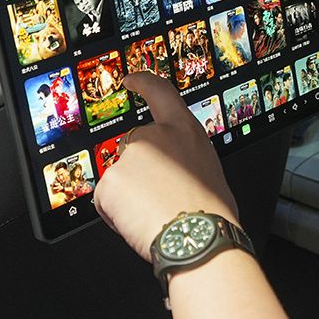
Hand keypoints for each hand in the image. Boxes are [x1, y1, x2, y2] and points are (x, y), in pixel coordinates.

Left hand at [93, 72, 238, 260]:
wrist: (198, 238)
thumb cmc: (212, 213)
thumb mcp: (209, 170)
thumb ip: (186, 159)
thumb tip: (177, 170)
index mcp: (184, 130)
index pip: (160, 93)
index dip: (143, 83)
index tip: (132, 80)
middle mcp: (153, 136)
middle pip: (133, 150)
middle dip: (138, 175)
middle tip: (158, 200)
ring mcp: (128, 157)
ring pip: (120, 179)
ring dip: (130, 198)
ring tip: (154, 214)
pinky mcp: (110, 181)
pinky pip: (107, 201)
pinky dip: (117, 214)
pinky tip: (139, 222)